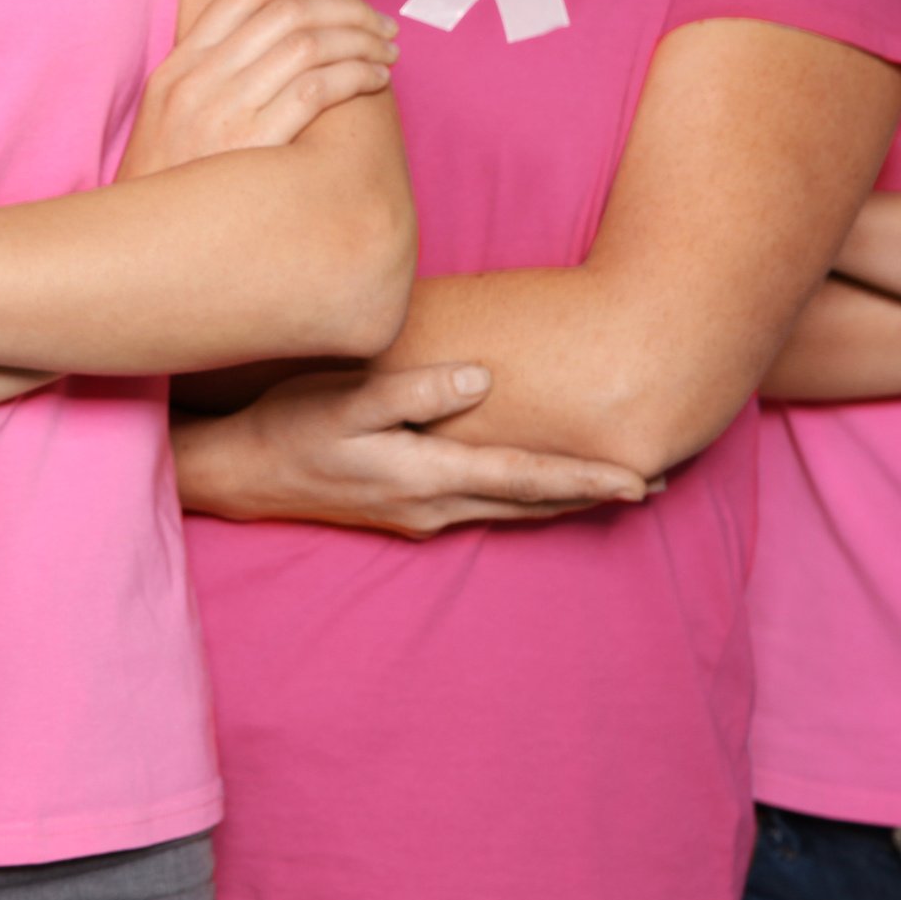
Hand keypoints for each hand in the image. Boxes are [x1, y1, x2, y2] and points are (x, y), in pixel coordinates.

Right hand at [119, 0, 396, 179]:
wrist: (139, 248)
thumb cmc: (167, 190)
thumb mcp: (167, 122)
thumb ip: (209, 79)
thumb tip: (275, 45)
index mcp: (177, 67)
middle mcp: (197, 82)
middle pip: (286, 11)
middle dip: (346, 7)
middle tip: (381, 20)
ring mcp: (222, 114)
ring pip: (308, 45)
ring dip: (360, 39)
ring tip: (387, 50)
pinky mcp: (252, 148)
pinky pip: (316, 90)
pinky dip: (355, 74)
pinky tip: (376, 80)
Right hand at [175, 366, 648, 539]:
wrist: (238, 476)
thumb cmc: (287, 425)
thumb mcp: (344, 398)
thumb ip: (415, 390)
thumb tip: (482, 380)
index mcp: (425, 475)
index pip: (525, 479)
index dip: (586, 479)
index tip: (642, 481)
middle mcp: (433, 507)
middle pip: (533, 503)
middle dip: (596, 494)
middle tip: (662, 482)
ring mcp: (420, 518)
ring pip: (513, 512)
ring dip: (567, 500)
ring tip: (620, 488)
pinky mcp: (406, 516)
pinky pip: (485, 509)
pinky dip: (527, 499)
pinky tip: (541, 488)